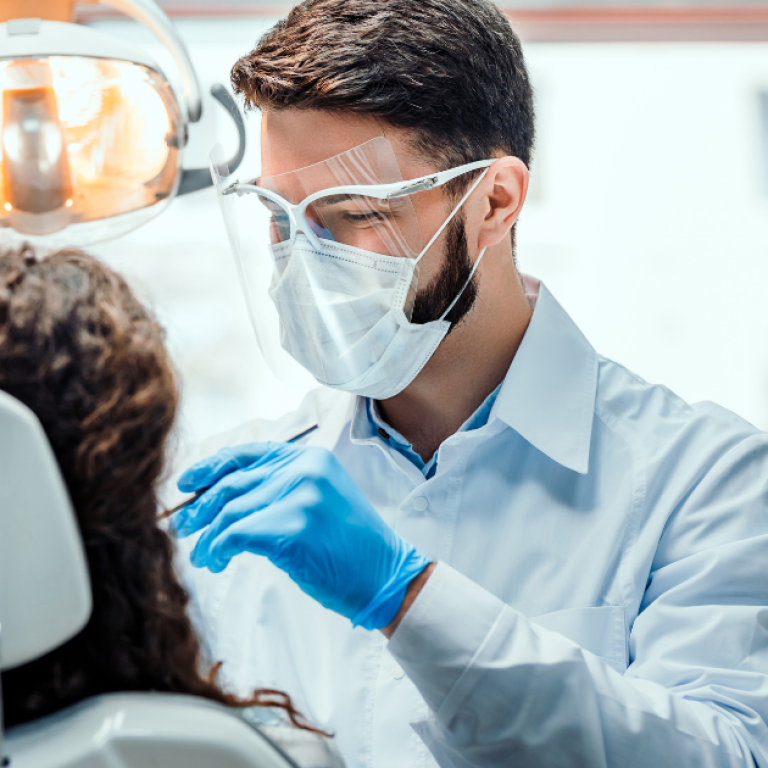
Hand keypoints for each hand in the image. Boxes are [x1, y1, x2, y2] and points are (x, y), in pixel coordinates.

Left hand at [174, 442, 430, 629]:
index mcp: (310, 457)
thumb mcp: (321, 498)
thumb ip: (282, 487)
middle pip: (232, 483)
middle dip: (200, 507)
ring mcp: (300, 496)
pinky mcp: (293, 527)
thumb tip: (225, 496)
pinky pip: (236, 535)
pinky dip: (218, 549)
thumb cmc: (349, 545)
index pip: (248, 454)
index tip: (185, 482)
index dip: (210, 467)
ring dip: (209, 538)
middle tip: (183, 528)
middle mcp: (304, 469)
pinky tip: (217, 562)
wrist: (384, 574)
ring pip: (230, 511)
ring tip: (204, 557)